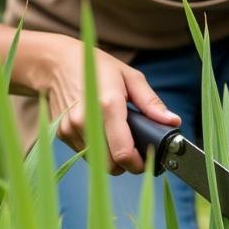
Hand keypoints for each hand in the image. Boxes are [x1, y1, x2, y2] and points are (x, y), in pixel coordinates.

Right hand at [45, 35, 179, 174]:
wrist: (56, 62)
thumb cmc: (98, 67)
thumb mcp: (130, 77)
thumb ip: (151, 103)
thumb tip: (172, 121)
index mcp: (108, 106)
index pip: (123, 153)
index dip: (138, 164)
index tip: (146, 161)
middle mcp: (87, 120)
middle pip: (110, 165)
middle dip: (125, 165)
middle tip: (134, 153)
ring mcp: (71, 128)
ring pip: (97, 162)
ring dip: (110, 158)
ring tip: (115, 138)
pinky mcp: (61, 133)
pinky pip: (84, 153)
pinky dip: (95, 150)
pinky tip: (98, 132)